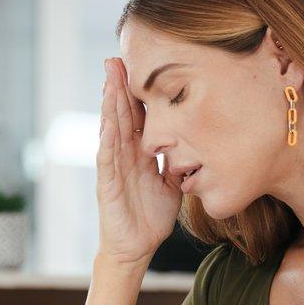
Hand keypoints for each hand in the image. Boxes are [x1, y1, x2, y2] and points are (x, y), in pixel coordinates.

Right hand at [95, 57, 181, 267]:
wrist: (136, 247)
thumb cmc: (152, 215)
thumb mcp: (172, 182)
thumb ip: (178, 160)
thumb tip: (197, 142)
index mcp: (139, 152)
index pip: (138, 115)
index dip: (138, 91)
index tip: (140, 64)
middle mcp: (123, 155)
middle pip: (120, 113)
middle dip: (118, 86)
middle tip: (115, 57)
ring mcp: (113, 168)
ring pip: (110, 129)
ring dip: (109, 104)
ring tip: (109, 78)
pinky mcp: (107, 185)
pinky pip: (107, 158)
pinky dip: (108, 139)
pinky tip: (109, 122)